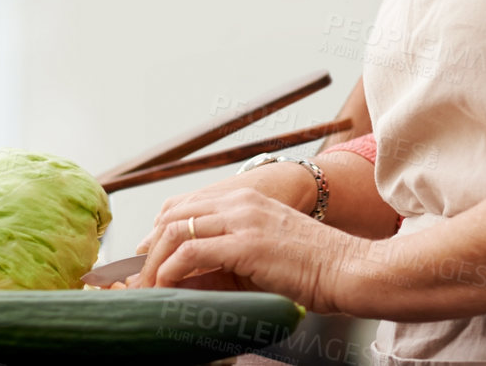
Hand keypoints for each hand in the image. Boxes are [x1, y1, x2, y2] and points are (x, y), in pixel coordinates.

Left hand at [131, 188, 361, 312]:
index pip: (184, 205)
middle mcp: (240, 201)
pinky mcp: (246, 244)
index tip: (147, 260)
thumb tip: (190, 275)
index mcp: (245, 197)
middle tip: (138, 278)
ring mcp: (243, 219)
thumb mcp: (264, 252)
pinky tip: (167, 286)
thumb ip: (229, 255)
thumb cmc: (313, 266)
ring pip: (176, 230)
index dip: (157, 232)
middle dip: (148, 248)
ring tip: (148, 287)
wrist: (347, 269)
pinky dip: (171, 270)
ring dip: (154, 261)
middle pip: (173, 215)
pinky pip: (192, 252)